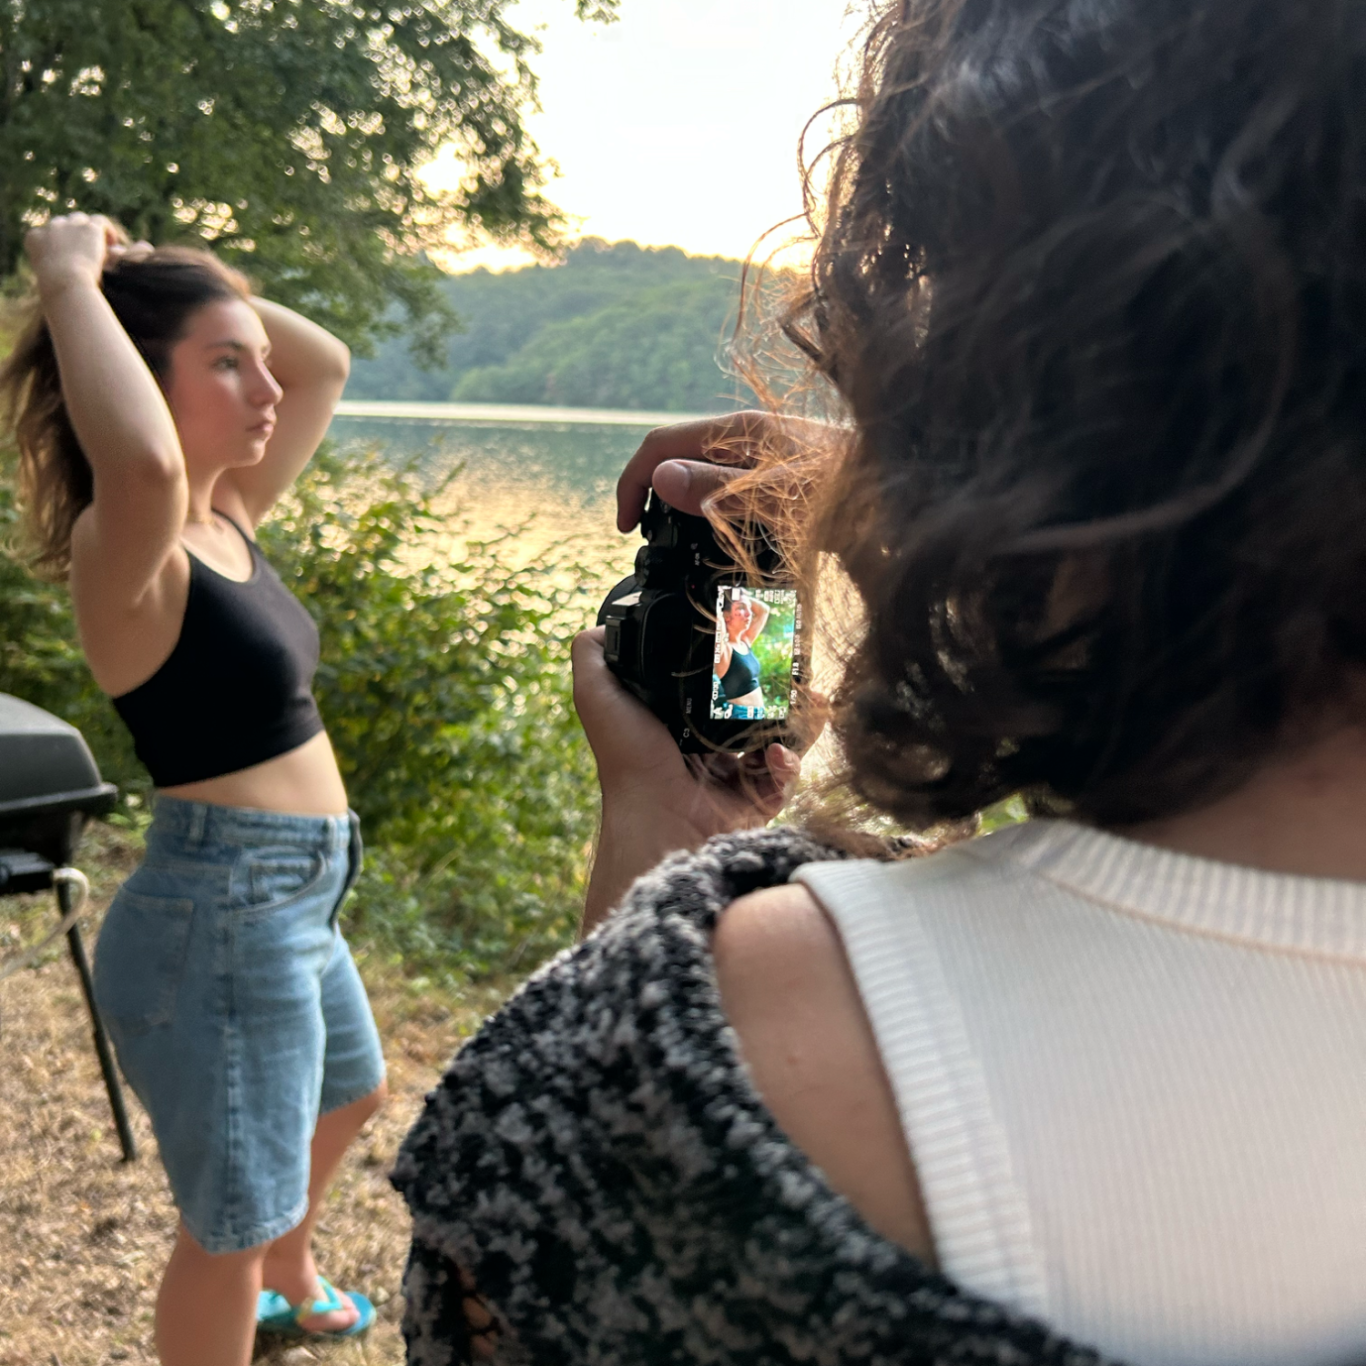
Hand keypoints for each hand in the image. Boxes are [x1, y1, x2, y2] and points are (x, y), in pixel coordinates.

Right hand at [25, 212, 127, 295]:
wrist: (66, 282)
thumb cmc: (58, 290)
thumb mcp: (50, 279)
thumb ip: (55, 270)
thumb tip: (67, 270)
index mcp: (33, 238)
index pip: (47, 234)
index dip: (61, 244)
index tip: (71, 256)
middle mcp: (49, 228)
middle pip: (63, 224)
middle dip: (74, 235)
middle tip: (88, 251)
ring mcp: (69, 225)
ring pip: (81, 220)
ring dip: (89, 231)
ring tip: (103, 247)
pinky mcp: (89, 228)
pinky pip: (100, 221)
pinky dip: (107, 230)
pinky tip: (113, 243)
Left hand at [573, 626, 805, 931]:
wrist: (657, 815)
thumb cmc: (626, 757)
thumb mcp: (597, 695)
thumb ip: (593, 655)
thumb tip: (609, 622)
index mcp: (676, 724)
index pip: (712, 685)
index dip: (733, 663)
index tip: (754, 640)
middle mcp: (707, 748)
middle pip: (753, 709)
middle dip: (778, 689)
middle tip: (793, 671)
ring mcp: (735, 775)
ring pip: (779, 738)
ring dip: (798, 719)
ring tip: (808, 702)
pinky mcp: (757, 801)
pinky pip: (787, 775)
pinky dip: (791, 760)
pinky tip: (779, 751)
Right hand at [615, 409, 837, 531]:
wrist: (912, 495)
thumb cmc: (854, 496)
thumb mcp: (780, 499)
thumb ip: (719, 487)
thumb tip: (661, 477)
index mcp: (739, 430)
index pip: (659, 445)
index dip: (632, 483)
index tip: (626, 528)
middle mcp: (748, 435)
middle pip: (678, 456)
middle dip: (653, 494)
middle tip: (649, 541)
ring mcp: (766, 454)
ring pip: (703, 473)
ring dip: (683, 505)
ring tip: (678, 544)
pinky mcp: (783, 475)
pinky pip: (731, 487)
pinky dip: (714, 510)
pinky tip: (724, 537)